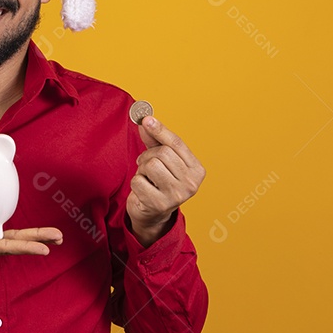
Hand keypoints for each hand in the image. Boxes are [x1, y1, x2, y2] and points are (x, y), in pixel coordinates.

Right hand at [0, 226, 62, 268]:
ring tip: (55, 236)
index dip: (22, 248)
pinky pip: (4, 237)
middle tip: (59, 238)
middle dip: (36, 241)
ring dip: (33, 238)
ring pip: (11, 241)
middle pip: (13, 244)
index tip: (44, 249)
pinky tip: (32, 233)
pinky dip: (20, 236)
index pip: (1, 248)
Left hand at [127, 116, 204, 245]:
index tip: (146, 119)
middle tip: (145, 164)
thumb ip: (155, 140)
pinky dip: (136, 183)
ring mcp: (177, 196)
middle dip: (148, 156)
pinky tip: (143, 190)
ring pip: (150, 165)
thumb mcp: (160, 160)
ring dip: (142, 170)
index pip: (177, 143)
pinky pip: (138, 181)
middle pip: (162, 153)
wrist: (152, 213)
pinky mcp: (159, 205)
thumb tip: (145, 121)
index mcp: (197, 170)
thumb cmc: (158, 182)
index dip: (160, 129)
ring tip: (146, 178)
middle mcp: (191, 183)